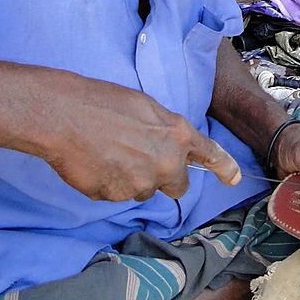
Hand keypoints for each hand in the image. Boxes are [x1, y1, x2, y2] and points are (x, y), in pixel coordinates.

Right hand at [42, 75, 240, 201]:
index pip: (209, 154)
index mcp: (177, 134)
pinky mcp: (116, 197)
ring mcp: (141, 183)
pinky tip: (95, 162)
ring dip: (131, 179)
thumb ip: (164, 131)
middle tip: (139, 158)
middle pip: (177, 185)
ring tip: (108, 152)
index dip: (223, 167)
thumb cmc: (103, 102)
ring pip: (143, 190)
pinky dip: (108, 184)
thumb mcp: (146, 108)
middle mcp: (166, 162)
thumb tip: (165, 145)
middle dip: (164, 177)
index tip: (234, 178)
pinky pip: (116, 195)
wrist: (65, 115)